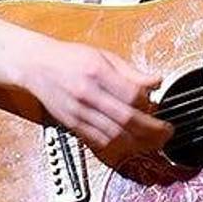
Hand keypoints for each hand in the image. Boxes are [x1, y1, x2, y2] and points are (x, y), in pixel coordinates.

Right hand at [19, 39, 172, 156]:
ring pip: (113, 136)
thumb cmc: (70, 58)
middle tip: (167, 132)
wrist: (36, 66)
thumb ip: (131, 72)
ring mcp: (78, 113)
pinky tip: (130, 143)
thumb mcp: (104, 56)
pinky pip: (99, 142)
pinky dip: (118, 146)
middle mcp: (87, 95)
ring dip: (138, 142)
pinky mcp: (72, 125)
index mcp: (97, 72)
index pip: (131, 95)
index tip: (159, 104)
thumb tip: (155, 81)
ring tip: (153, 141)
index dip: (149, 103)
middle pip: (125, 120)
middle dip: (151, 130)